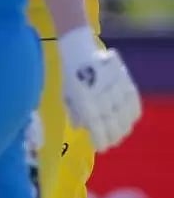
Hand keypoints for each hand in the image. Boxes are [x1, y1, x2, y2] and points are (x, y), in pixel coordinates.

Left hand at [58, 27, 140, 150]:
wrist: (78, 49)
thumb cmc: (69, 75)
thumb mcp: (65, 95)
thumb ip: (73, 112)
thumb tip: (80, 128)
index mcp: (84, 100)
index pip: (97, 125)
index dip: (101, 139)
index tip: (102, 148)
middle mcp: (101, 95)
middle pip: (112, 122)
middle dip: (112, 136)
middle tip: (111, 142)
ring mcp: (114, 87)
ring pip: (124, 114)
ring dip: (124, 127)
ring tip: (120, 134)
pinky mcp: (123, 79)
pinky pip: (133, 99)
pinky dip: (133, 111)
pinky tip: (131, 119)